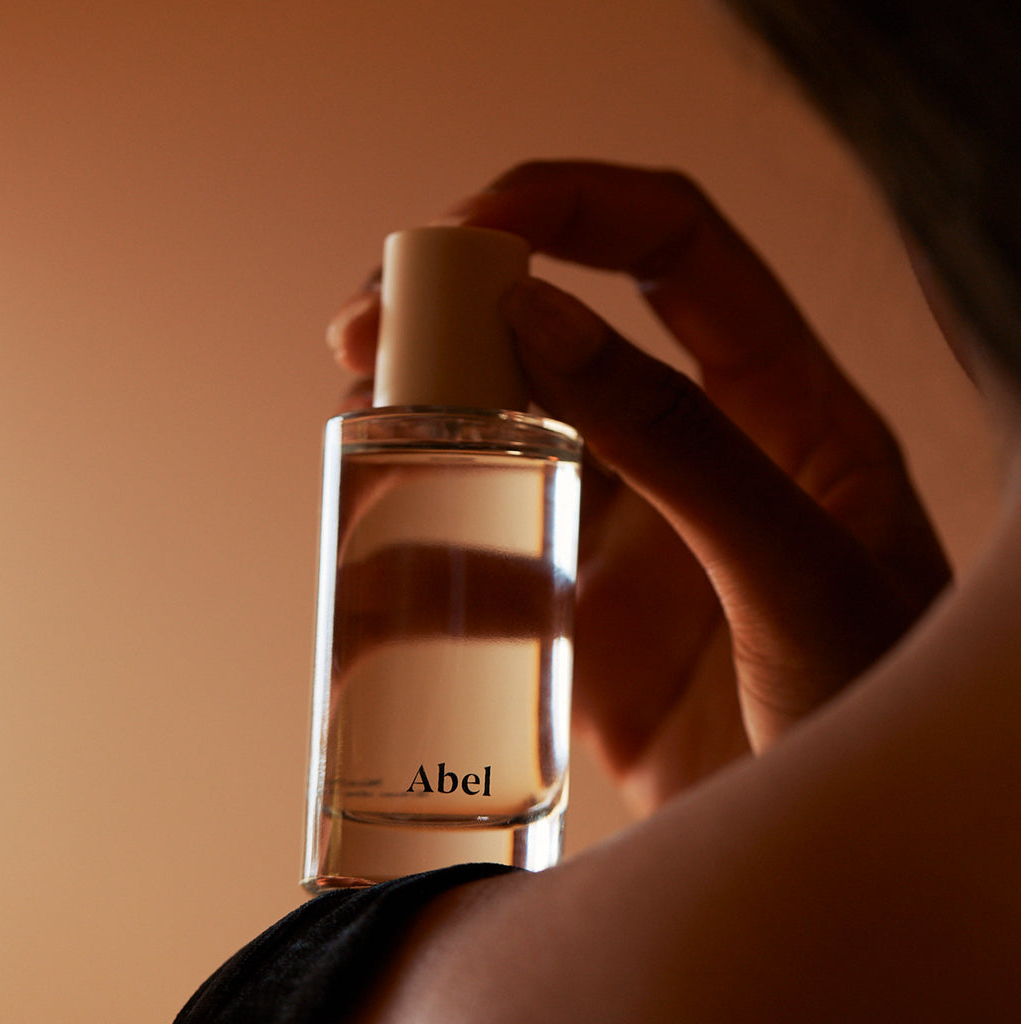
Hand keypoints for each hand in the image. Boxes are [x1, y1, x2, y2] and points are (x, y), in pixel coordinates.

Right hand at [328, 161, 949, 812]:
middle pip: (563, 330)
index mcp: (783, 408)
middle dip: (457, 313)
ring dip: (423, 416)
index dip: (572, 204)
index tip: (467, 229)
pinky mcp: (580, 618)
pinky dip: (420, 548)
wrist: (847, 865)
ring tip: (357, 425)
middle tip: (364, 332)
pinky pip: (482, 558)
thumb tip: (540, 318)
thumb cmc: (874, 715)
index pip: (677, 248)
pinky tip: (372, 558)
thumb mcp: (794, 572)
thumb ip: (681, 445)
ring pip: (507, 436)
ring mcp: (632, 535)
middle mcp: (697, 452)